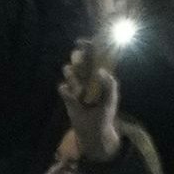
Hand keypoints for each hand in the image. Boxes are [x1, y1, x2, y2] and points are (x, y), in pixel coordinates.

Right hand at [60, 39, 121, 160]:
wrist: (95, 131)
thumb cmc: (105, 113)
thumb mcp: (111, 100)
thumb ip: (110, 85)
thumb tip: (100, 72)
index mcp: (98, 74)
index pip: (92, 55)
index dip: (87, 46)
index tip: (83, 42)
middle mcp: (86, 76)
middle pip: (78, 58)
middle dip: (78, 59)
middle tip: (81, 65)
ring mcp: (75, 85)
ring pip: (68, 70)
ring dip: (73, 77)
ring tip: (80, 90)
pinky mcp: (67, 96)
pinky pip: (62, 87)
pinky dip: (67, 91)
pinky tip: (75, 99)